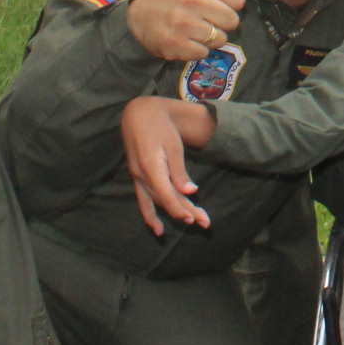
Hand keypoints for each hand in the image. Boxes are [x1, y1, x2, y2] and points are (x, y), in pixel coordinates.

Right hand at [122, 96, 216, 233]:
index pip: (167, 195)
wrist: (139, 114)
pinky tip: (159, 230)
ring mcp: (137, 178)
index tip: (195, 218)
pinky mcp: (137, 177)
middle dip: (185, 211)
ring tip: (192, 223)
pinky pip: (143, 201)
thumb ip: (179, 171)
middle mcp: (142, 176)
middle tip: (205, 222)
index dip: (180, 209)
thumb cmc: (160, 126)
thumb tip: (190, 192)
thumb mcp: (173, 145)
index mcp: (151, 167)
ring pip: (157, 201)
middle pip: (165, 200)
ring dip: (174, 213)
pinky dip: (150, 215)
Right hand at [126, 0, 245, 61]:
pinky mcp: (175, 45)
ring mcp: (182, 23)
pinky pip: (203, 53)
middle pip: (232, 21)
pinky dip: (197, 50)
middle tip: (205, 16)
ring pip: (219, 38)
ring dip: (211, 37)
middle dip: (221, 22)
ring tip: (196, 27)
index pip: (238, 0)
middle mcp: (191, 0)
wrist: (140, 15)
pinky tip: (186, 39)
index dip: (228, 2)